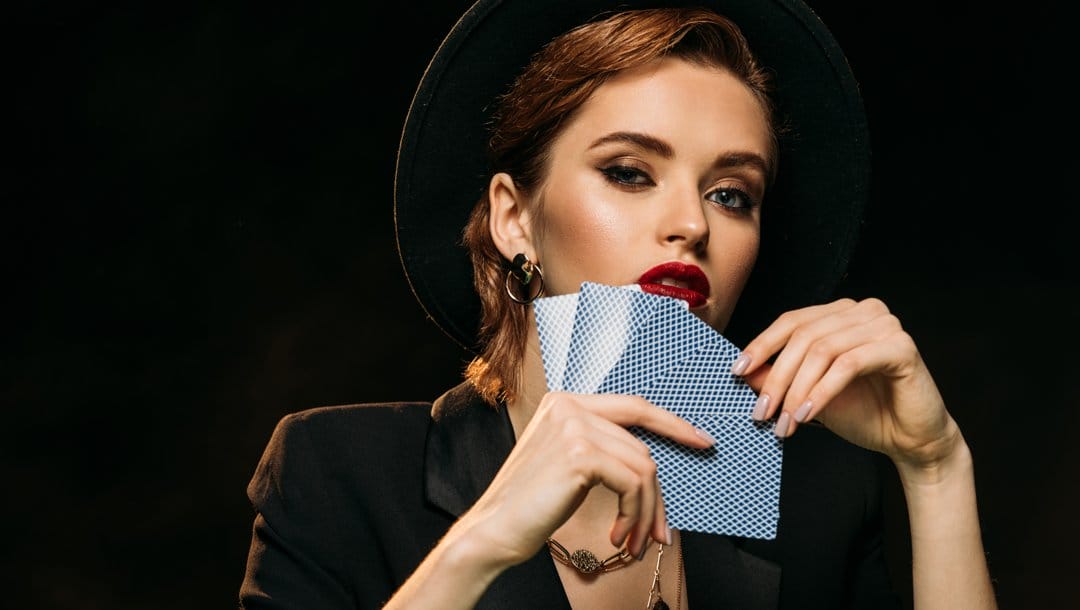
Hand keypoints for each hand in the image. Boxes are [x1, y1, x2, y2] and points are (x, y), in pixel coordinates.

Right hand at [461, 392, 713, 567]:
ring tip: (633, 540)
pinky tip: (617, 535)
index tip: (701, 441)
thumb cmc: (529, 506)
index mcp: (564, 402)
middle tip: (660, 530)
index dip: (672, 423)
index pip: (633, 406)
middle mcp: (569, 406)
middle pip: (641, 444)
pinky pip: (633, 483)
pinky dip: (634, 514)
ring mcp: (574, 427)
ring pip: (642, 467)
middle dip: (656, 494)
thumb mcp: (566, 464)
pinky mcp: (580, 454)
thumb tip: (651, 465)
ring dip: (645, 512)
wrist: (493, 530)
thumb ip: (600, 448)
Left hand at [733, 298, 961, 469]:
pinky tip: (806, 415)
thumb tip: (742, 371)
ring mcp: (885, 324)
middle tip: (761, 412)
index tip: (736, 372)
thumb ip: (780, 378)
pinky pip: (848, 365)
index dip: (761, 345)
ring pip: (822, 350)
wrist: (911, 440)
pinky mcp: (901, 346)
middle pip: (804, 336)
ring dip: (797, 390)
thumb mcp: (809, 394)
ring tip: (783, 422)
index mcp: (841, 313)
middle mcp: (863, 310)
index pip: (792, 321)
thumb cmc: (864, 413)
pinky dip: (821, 392)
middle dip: (777, 377)